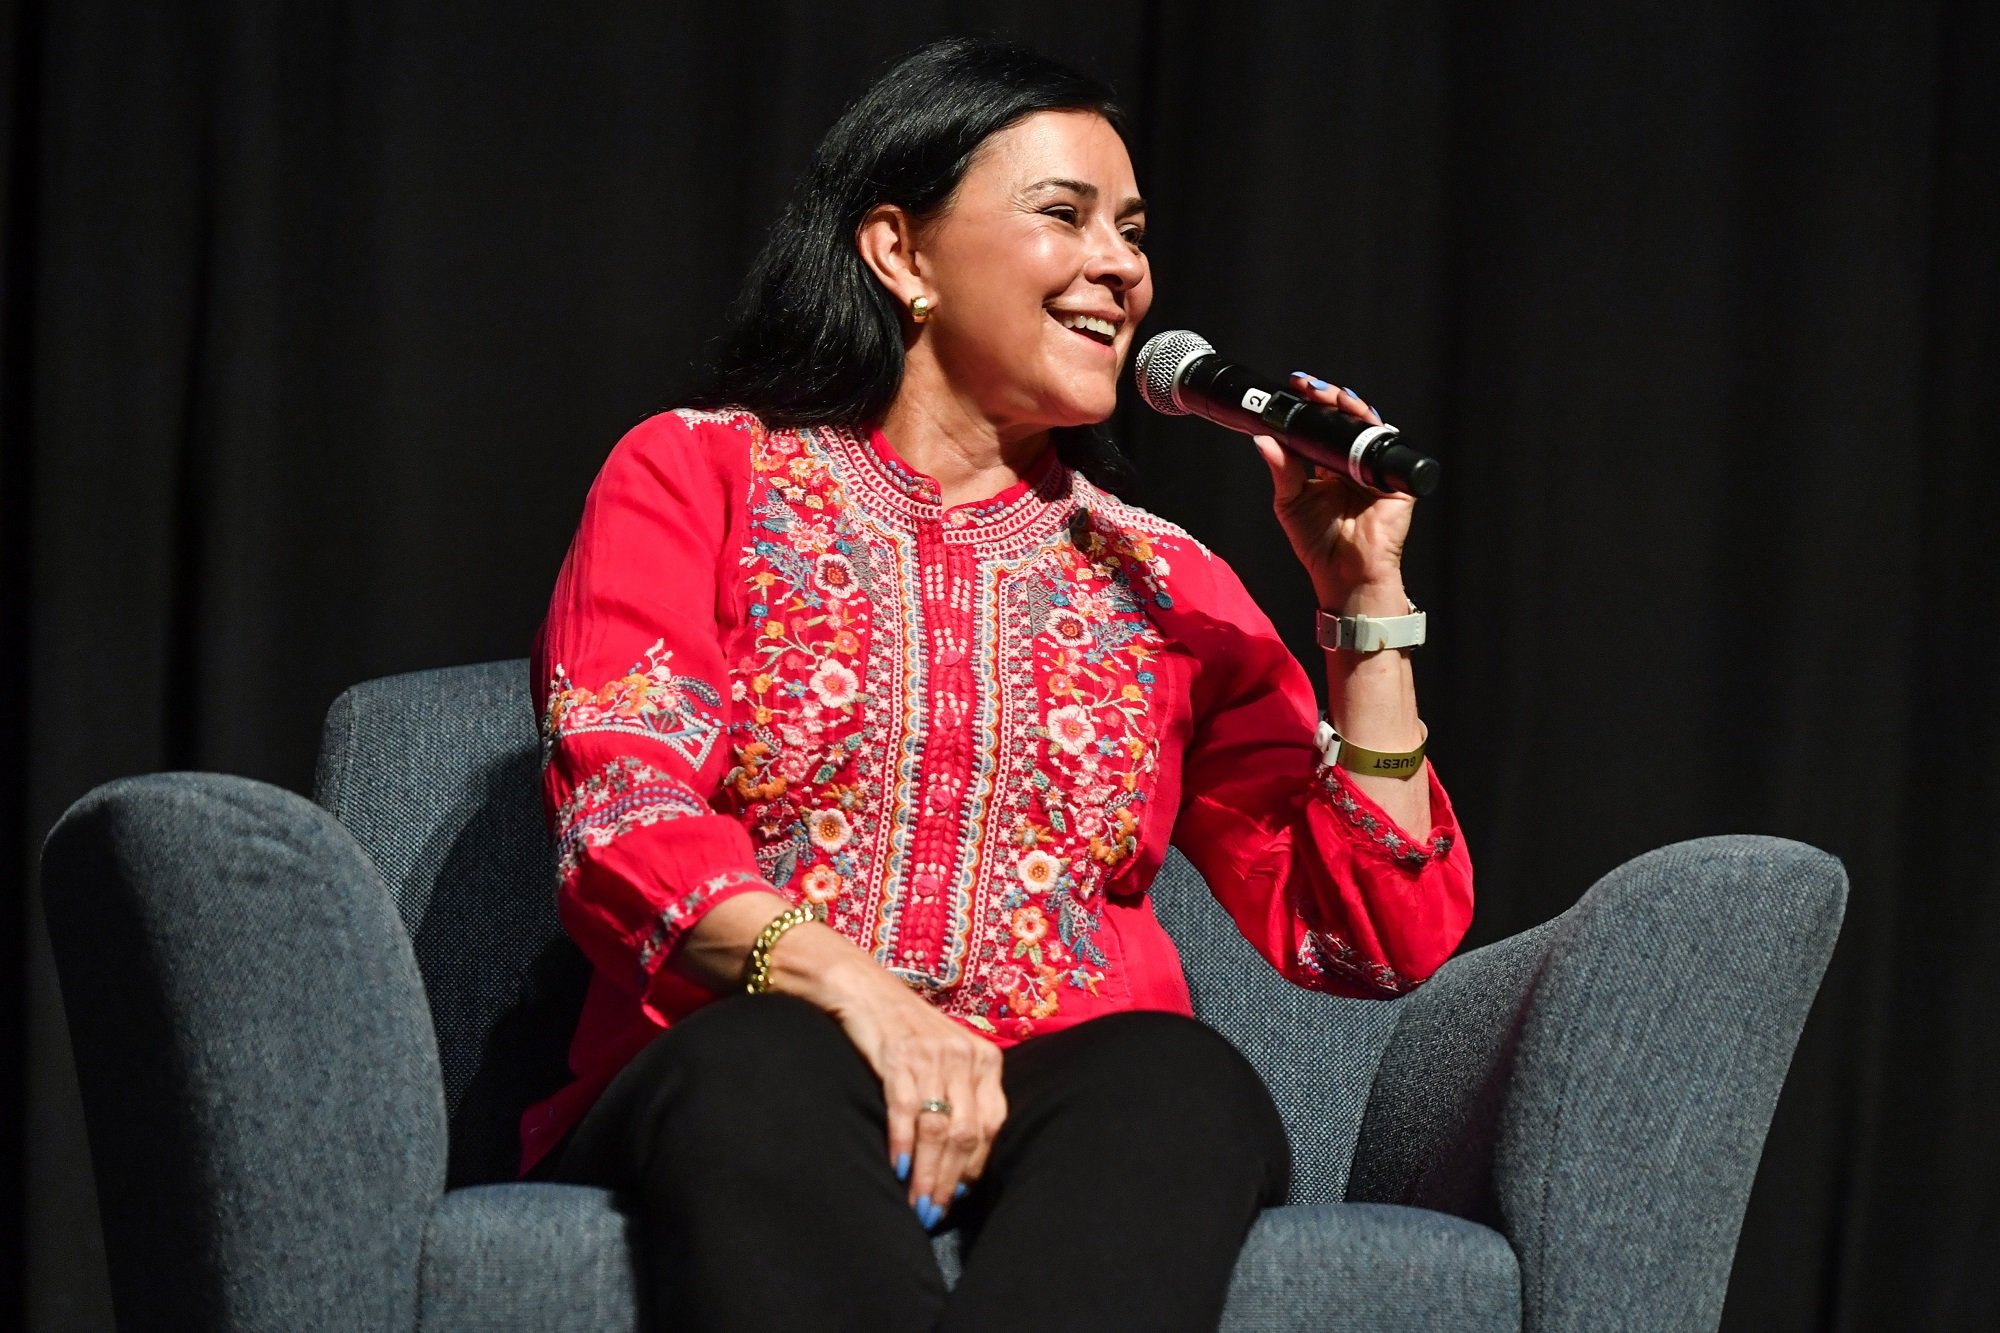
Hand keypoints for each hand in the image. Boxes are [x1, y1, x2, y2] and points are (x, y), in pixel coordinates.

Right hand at [817, 956, 1007, 1230]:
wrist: (860, 987)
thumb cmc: (903, 1030)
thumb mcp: (945, 1057)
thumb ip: (961, 1098)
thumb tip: (960, 1162)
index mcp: (985, 1059)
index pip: (992, 1126)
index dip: (975, 1167)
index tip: (958, 1197)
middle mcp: (965, 1056)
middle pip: (967, 1133)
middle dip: (950, 1180)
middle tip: (934, 1214)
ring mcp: (932, 1055)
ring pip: (938, 1128)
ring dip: (927, 1173)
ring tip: (916, 1204)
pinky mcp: (899, 1056)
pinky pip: (905, 1110)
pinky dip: (902, 1145)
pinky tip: (897, 1169)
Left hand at [1251, 375, 1415, 610]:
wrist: (1345, 574)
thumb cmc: (1318, 544)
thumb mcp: (1290, 502)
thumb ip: (1281, 469)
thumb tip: (1262, 439)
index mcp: (1329, 467)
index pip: (1321, 428)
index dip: (1310, 408)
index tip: (1294, 390)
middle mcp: (1353, 463)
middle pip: (1344, 421)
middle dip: (1328, 399)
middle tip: (1309, 387)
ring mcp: (1375, 468)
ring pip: (1366, 426)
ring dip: (1350, 406)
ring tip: (1331, 396)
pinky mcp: (1395, 478)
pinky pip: (1386, 444)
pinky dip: (1373, 427)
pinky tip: (1359, 417)